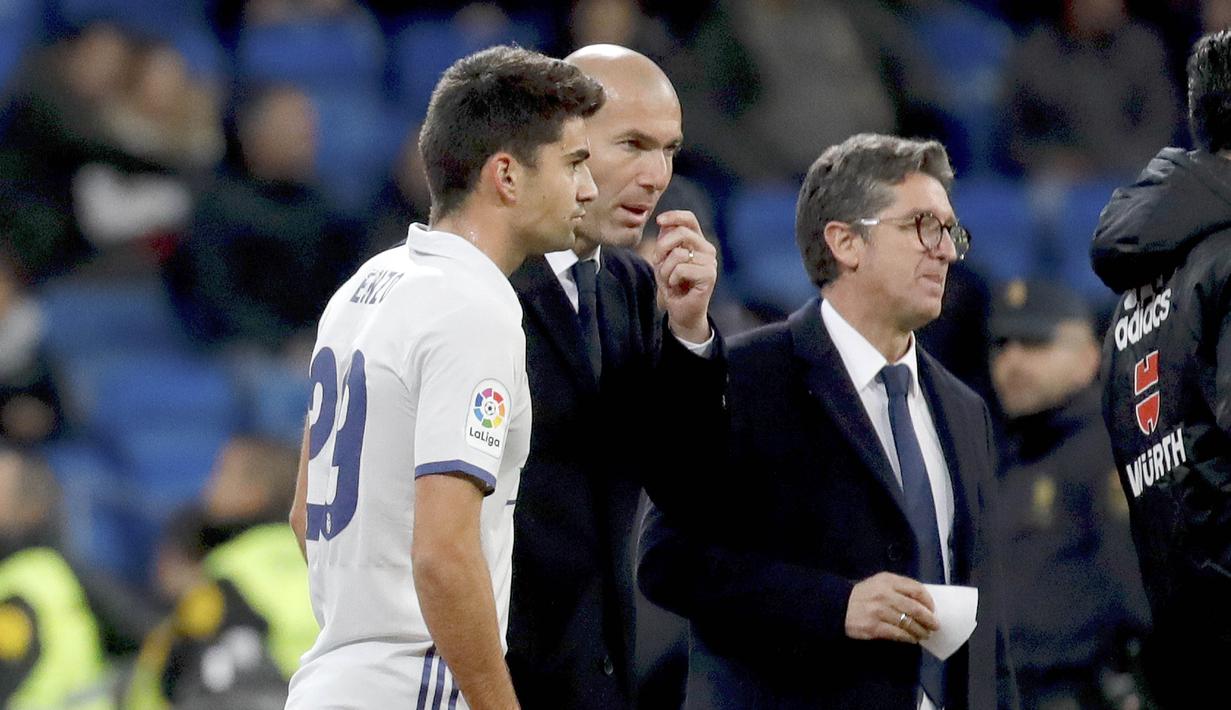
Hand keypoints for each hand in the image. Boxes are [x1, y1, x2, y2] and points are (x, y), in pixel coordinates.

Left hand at [653, 210, 716, 342]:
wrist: (681, 311)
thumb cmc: (672, 284)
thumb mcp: (663, 259)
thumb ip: (665, 241)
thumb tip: (665, 224)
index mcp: (697, 242)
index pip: (689, 219)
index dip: (674, 215)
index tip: (659, 220)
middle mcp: (707, 249)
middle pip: (682, 233)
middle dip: (662, 247)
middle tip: (657, 262)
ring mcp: (710, 262)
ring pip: (678, 253)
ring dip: (665, 269)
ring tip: (669, 280)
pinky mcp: (709, 276)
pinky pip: (681, 269)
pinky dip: (672, 278)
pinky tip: (676, 286)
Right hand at [844, 572, 938, 643]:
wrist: (837, 606)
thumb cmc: (863, 594)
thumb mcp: (879, 583)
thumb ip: (898, 588)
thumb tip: (922, 602)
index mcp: (887, 580)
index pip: (915, 589)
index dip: (928, 600)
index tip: (932, 609)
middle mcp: (884, 594)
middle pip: (915, 608)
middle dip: (928, 619)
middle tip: (935, 626)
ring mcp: (879, 611)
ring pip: (908, 623)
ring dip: (920, 631)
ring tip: (924, 634)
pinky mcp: (874, 627)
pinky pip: (898, 634)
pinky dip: (908, 638)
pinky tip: (912, 639)